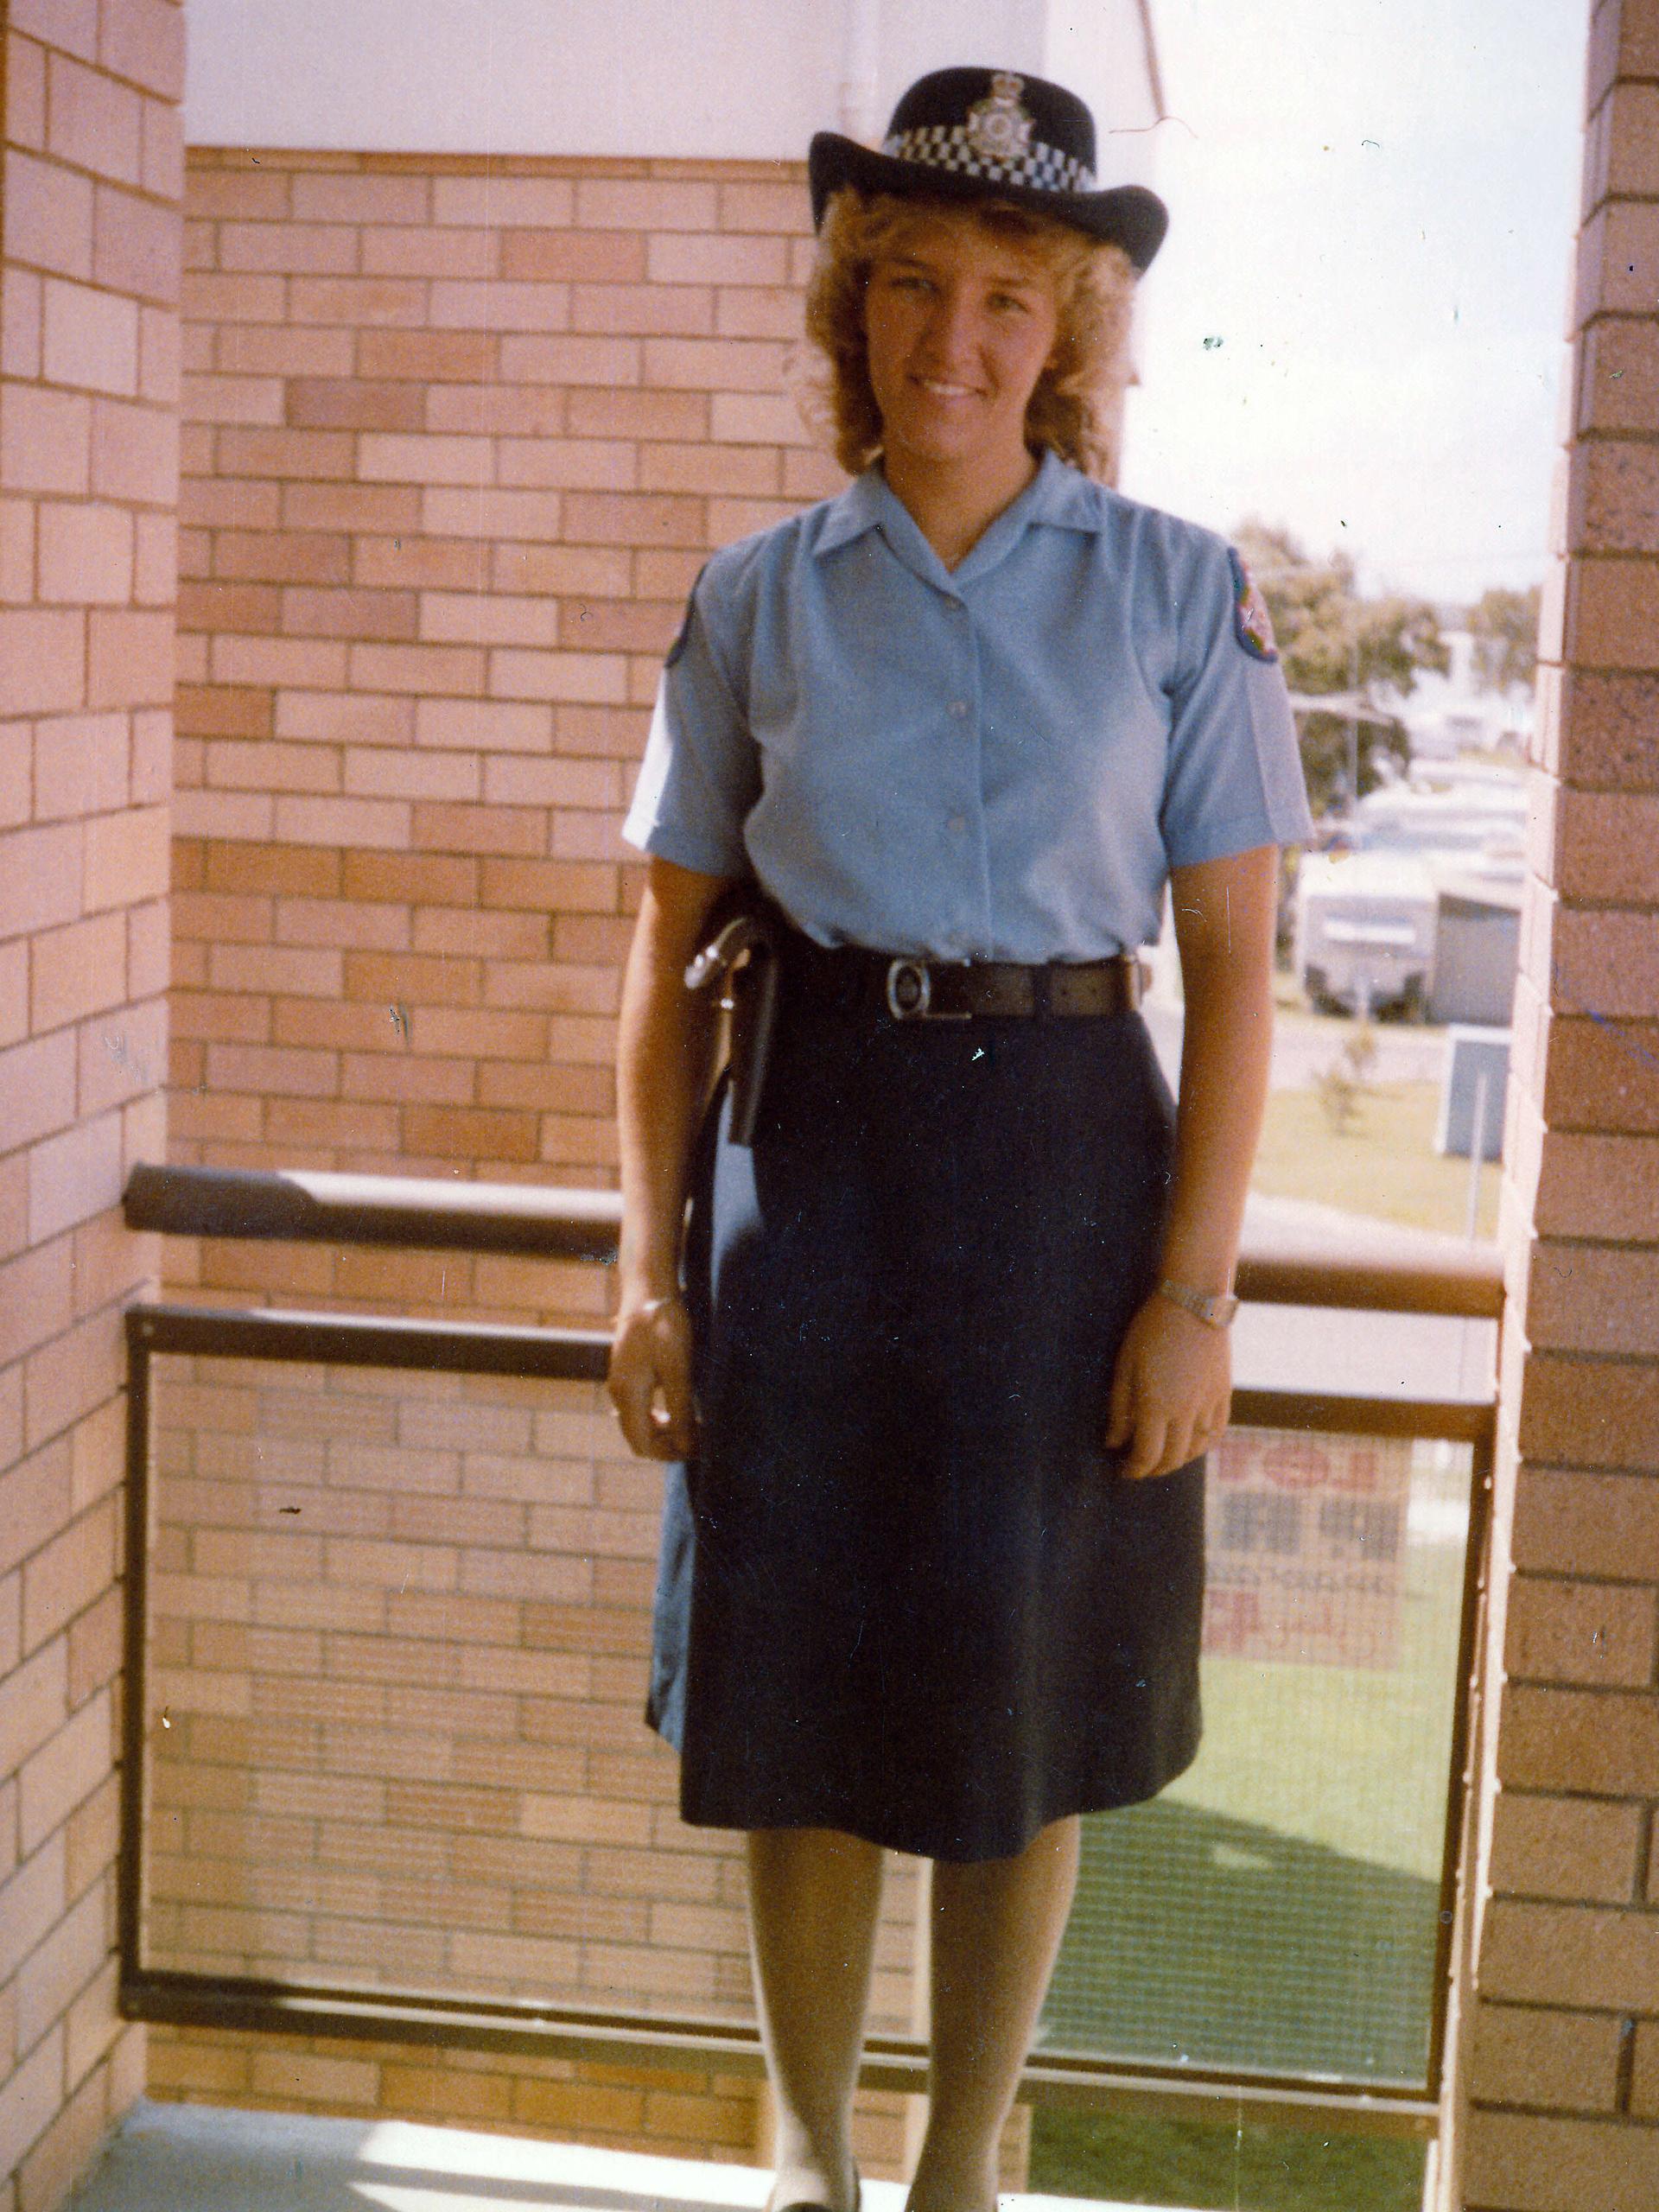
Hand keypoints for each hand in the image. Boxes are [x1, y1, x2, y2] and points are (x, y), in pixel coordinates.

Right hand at [608, 1291, 696, 1458]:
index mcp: (628, 1395)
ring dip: (666, 1430)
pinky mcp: (627, 1374)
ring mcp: (621, 1383)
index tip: (698, 1445)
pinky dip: (660, 1415)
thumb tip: (685, 1447)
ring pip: (639, 1423)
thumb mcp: (678, 1370)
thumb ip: (680, 1410)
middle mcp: (619, 1394)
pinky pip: (640, 1408)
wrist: (647, 1291)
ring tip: (695, 1423)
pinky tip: (681, 1406)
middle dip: (670, 1444)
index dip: (670, 1453)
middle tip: (701, 1435)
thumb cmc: (664, 1327)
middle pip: (639, 1438)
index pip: (643, 1445)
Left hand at [1106, 1292, 1231, 1480]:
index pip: (1146, 1456)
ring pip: (1195, 1450)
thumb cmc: (1151, 1330)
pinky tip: (1192, 1444)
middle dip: (1153, 1469)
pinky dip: (1203, 1445)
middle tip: (1139, 1467)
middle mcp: (1185, 1412)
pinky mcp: (1223, 1394)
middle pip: (1171, 1459)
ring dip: (1177, 1461)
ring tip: (1162, 1457)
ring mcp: (1208, 1405)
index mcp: (1156, 1406)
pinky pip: (1216, 1432)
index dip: (1133, 1468)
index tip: (1122, 1468)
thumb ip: (1118, 1408)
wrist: (1194, 1303)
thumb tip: (1113, 1442)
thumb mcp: (1125, 1365)